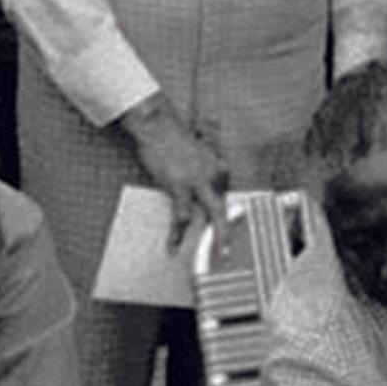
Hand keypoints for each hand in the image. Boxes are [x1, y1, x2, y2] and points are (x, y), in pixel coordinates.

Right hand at [124, 99, 228, 247]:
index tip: (223, 234)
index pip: (225, 197)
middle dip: (227, 234)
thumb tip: (206, 179)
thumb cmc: (175, 140)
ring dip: (210, 238)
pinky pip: (182, 214)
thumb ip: (206, 167)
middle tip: (226, 255)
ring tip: (207, 258)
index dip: (223, 216)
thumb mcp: (199, 152)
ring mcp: (199, 181)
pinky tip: (172, 244)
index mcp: (220, 168)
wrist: (159, 127)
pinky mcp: (180, 185)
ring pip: (212, 214)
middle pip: (224, 209)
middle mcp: (215, 175)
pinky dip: (177, 231)